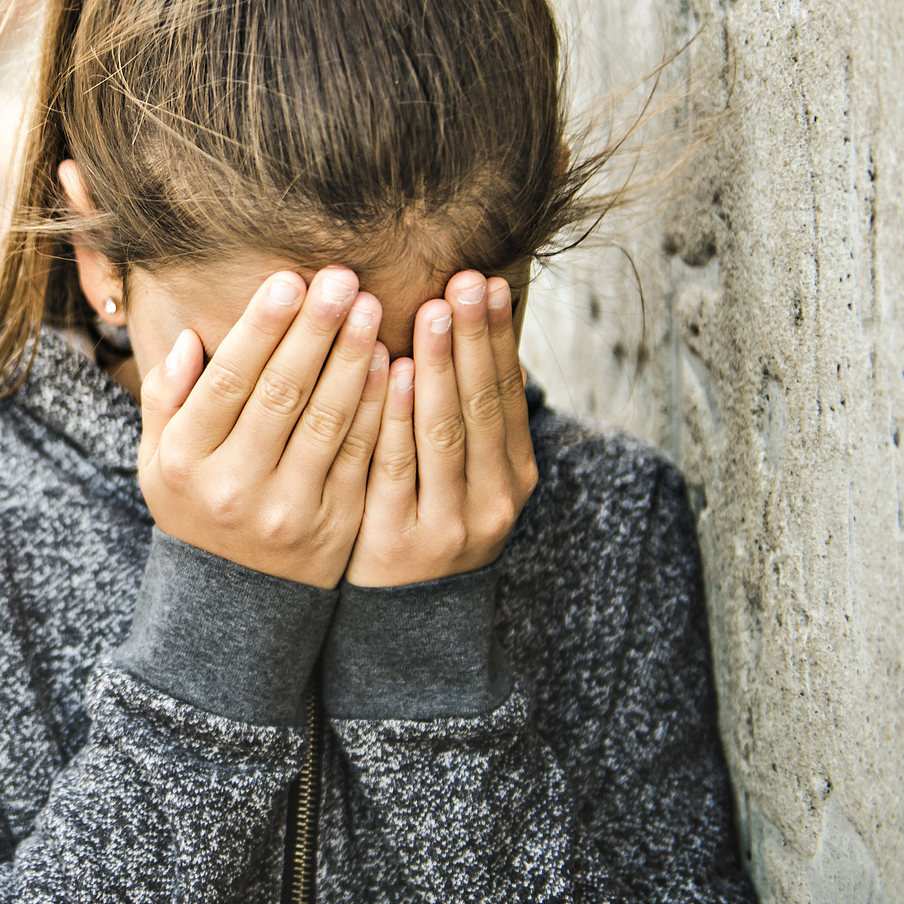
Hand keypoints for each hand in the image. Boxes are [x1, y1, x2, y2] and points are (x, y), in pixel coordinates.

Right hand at [137, 268, 388, 586]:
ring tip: (371, 307)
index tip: (288, 280)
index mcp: (184, 461)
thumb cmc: (194, 506)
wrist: (233, 601)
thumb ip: (165, 398)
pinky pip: (360, 455)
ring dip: (352, 358)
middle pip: (281, 394)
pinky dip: (377, 406)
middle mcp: (235, 486)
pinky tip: (390, 362)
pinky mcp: (334, 526)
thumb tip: (187, 338)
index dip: (261, 329)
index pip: (227, 381)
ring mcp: (287, 509)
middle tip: (341, 278)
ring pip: (327, 421)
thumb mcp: (157, 459)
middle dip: (315, 330)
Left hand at [348, 272, 536, 585]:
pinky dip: (396, 417)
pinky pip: (396, 467)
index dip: (498, 338)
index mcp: (513, 477)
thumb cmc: (428, 523)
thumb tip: (487, 341)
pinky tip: (390, 372)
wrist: (403, 622)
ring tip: (435, 311)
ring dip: (440, 368)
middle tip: (465, 281)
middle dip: (474, 340)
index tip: (489, 282)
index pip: (506, 395)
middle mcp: (492, 501)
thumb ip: (470, 418)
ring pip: (445, 433)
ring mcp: (448, 524)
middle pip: (481, 407)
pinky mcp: (397, 542)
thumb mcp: (464, 479)